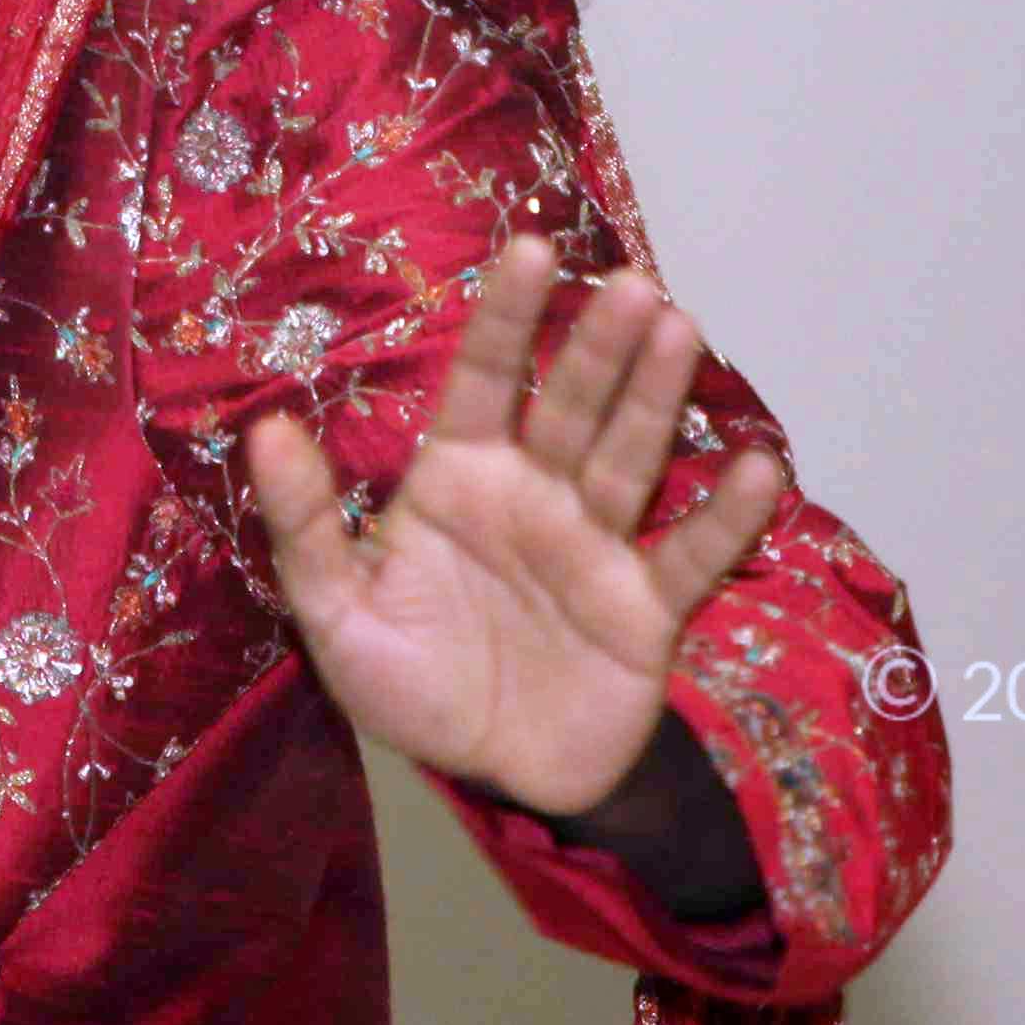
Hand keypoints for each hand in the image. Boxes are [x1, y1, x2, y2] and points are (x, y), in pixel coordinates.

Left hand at [236, 235, 791, 817]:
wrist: (495, 778)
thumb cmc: (412, 684)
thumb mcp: (337, 614)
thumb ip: (305, 526)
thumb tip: (265, 429)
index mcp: (460, 480)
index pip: (483, 381)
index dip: (505, 318)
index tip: (530, 246)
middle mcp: (536, 495)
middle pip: (571, 406)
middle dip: (598, 345)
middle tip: (630, 283)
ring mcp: (598, 547)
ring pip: (631, 458)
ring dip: (656, 396)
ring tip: (680, 329)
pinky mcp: (647, 609)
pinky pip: (690, 556)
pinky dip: (726, 516)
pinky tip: (759, 466)